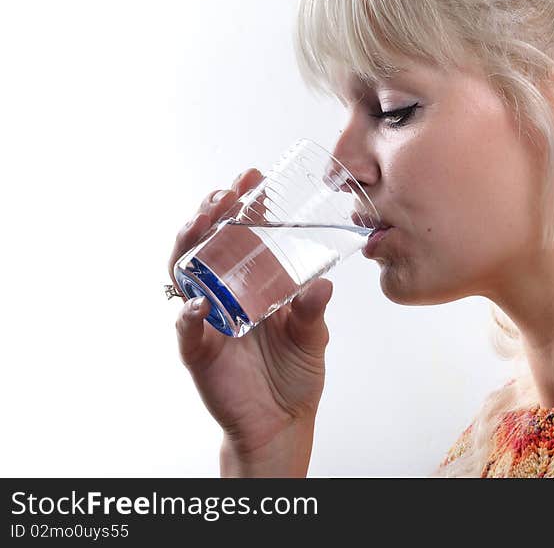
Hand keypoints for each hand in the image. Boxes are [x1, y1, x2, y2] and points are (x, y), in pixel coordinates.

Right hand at [168, 168, 332, 467]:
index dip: (242, 204)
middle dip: (210, 213)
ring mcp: (207, 319)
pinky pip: (186, 329)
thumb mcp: (312, 336)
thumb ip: (313, 311)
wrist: (283, 421)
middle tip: (226, 193)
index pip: (239, 233)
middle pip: (206, 244)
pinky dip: (188, 315)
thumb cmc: (295, 373)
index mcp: (251, 282)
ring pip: (185, 274)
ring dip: (190, 246)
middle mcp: (223, 293)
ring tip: (202, 222)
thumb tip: (324, 284)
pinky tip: (197, 303)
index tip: (254, 177)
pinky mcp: (198, 351)